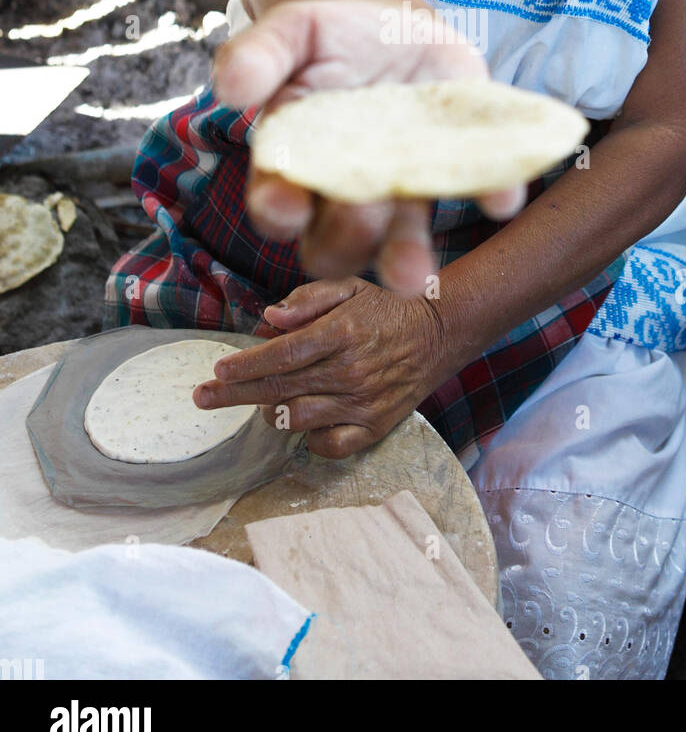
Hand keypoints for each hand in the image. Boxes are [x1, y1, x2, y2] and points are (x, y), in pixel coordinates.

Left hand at [192, 276, 448, 457]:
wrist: (437, 335)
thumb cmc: (384, 308)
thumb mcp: (349, 287)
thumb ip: (307, 299)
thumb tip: (269, 319)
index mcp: (342, 332)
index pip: (283, 354)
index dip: (246, 365)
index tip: (217, 371)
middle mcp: (351, 370)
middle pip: (280, 388)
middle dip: (234, 394)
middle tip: (202, 398)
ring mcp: (363, 402)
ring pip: (298, 418)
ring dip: (271, 411)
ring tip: (260, 402)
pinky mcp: (375, 426)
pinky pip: (329, 445)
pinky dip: (309, 437)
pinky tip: (303, 420)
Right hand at [212, 0, 525, 294]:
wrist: (389, 27)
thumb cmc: (327, 37)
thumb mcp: (290, 31)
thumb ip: (258, 54)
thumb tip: (229, 85)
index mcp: (294, 164)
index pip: (276, 203)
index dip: (278, 209)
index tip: (283, 204)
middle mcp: (345, 193)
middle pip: (334, 244)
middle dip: (344, 237)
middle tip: (359, 207)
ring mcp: (403, 189)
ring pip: (400, 243)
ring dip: (406, 260)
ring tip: (415, 274)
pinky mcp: (454, 171)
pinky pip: (477, 194)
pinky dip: (492, 196)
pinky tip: (502, 197)